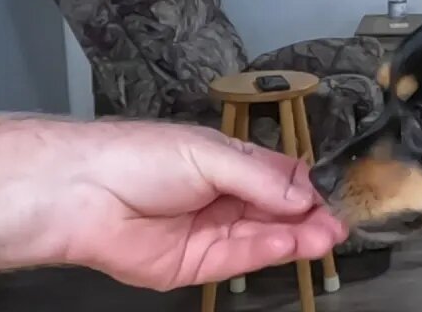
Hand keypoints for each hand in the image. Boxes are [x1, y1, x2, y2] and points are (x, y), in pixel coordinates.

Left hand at [58, 120, 347, 290]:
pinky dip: (266, 253)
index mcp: (227, 165)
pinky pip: (237, 261)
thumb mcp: (210, 154)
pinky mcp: (195, 267)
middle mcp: (223, 200)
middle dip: (307, 219)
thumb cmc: (143, 157)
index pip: (279, 179)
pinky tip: (289, 243)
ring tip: (325, 237)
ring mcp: (209, 235)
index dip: (306, 189)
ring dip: (295, 238)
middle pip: (276, 213)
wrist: (83, 194)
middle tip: (337, 226)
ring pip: (262, 239)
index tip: (333, 197)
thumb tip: (306, 195)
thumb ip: (260, 178)